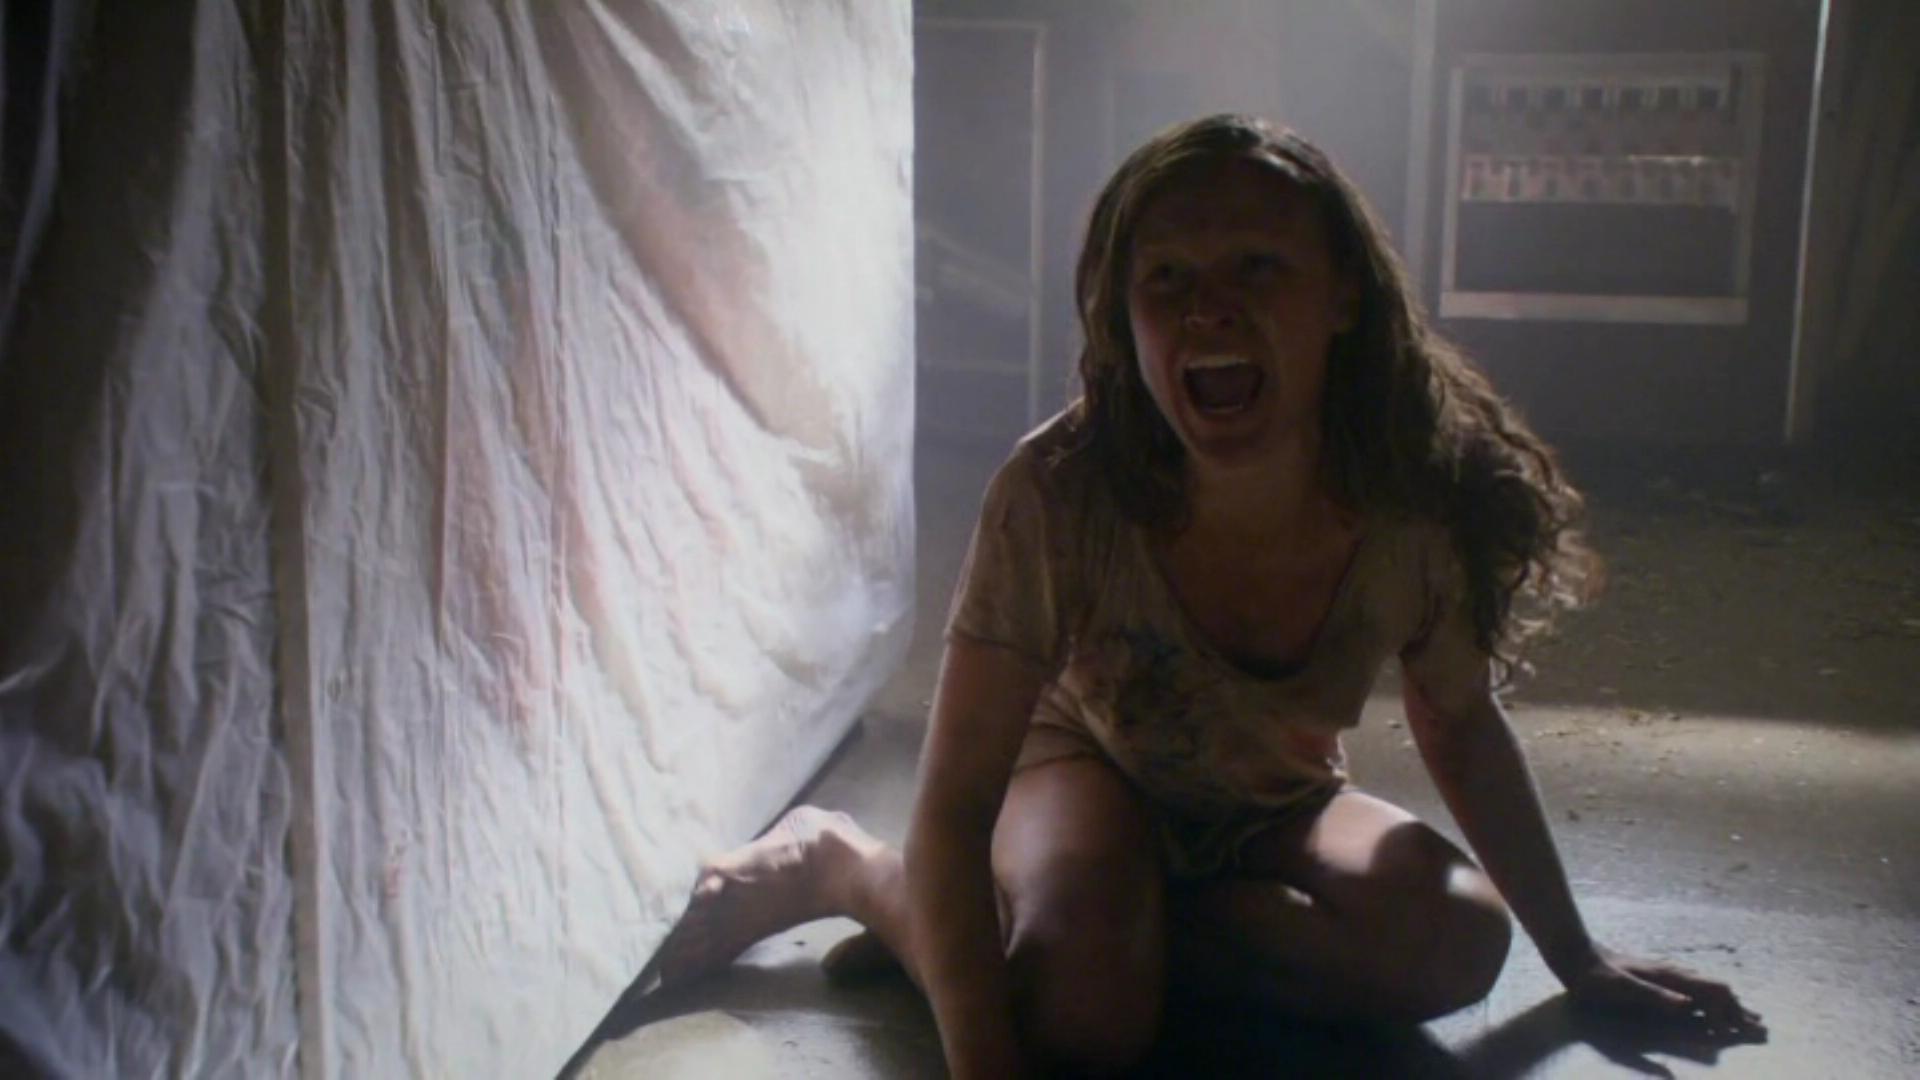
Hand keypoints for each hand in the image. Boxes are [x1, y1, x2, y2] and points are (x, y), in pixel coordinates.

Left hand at [1560, 943, 1765, 1041]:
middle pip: (1718, 991)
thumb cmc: (1597, 977)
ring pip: (1709, 990)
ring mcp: (1669, 975)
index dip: (1728, 1014)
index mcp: (1671, 978)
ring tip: (1749, 1019)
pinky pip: (1697, 990)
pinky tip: (1713, 1006)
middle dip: (1739, 1011)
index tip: (1737, 1035)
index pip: (1714, 993)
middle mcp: (1675, 974)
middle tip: (1762, 1030)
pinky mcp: (1660, 980)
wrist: (1577, 956)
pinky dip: (1714, 1001)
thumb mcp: (1622, 989)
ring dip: (1730, 1006)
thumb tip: (1688, 1005)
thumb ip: (1653, 996)